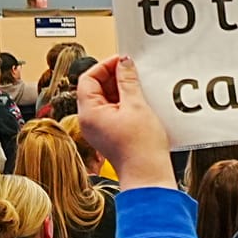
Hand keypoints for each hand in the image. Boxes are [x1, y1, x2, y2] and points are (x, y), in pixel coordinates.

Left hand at [78, 57, 175, 189]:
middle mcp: (89, 121)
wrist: (148, 176)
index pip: (89, 78)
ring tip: (139, 88)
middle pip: (95, 88)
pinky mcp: (110, 134)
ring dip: (121, 90)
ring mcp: (99, 129)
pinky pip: (114, 111)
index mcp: (88, 112)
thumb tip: (124, 63)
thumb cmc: (141, 148)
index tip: (123, 62)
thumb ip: (128, 81)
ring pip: (106, 100)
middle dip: (114, 78)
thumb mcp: (136, 106)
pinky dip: (125, 103)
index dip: (105, 66)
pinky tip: (139, 102)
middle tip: (133, 72)